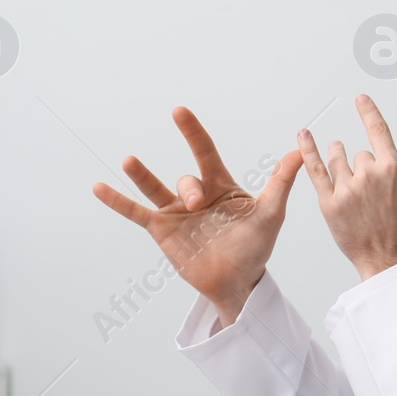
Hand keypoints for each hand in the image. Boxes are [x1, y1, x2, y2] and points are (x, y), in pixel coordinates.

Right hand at [93, 107, 304, 321]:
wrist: (238, 283)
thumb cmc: (255, 248)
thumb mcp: (270, 214)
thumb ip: (280, 183)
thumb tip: (299, 151)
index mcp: (221, 187)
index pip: (205, 152)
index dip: (192, 132)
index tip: (178, 112)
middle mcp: (196, 195)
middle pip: (186, 180)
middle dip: (189, 190)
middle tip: (196, 204)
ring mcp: (176, 213)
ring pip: (155, 188)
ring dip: (142, 174)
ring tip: (129, 160)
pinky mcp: (162, 231)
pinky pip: (136, 212)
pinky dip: (117, 201)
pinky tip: (97, 187)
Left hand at [298, 95, 396, 280]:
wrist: (390, 260)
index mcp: (393, 167)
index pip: (378, 129)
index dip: (368, 111)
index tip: (360, 98)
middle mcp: (368, 174)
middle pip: (361, 155)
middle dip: (366, 168)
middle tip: (375, 193)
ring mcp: (347, 188)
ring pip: (339, 160)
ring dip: (340, 159)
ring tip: (347, 170)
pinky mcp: (329, 203)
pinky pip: (315, 170)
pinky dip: (307, 150)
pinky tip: (303, 135)